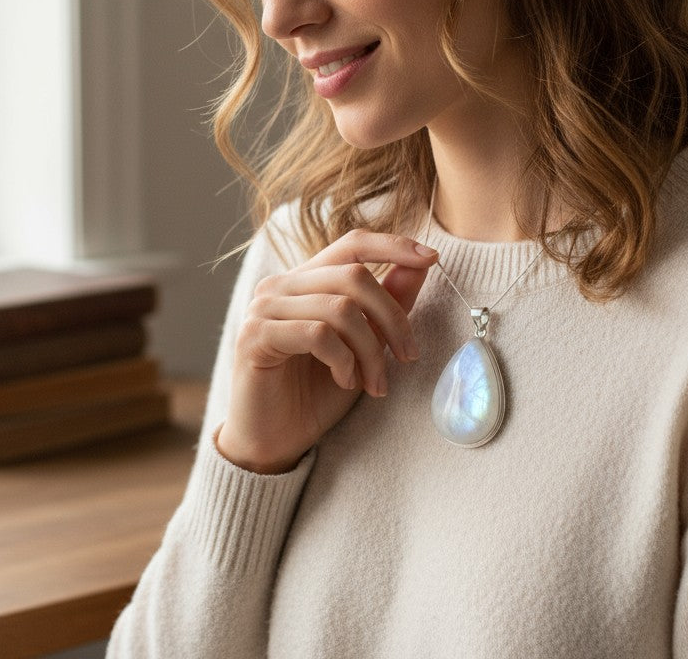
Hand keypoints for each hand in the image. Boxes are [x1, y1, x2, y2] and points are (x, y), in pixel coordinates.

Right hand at [215, 230, 437, 473]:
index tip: (432, 257)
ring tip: (374, 383)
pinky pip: (317, 334)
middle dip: (393, 318)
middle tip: (408, 357)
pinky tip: (345, 381)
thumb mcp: (364, 346)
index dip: (393, 245)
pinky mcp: (255, 336)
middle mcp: (281, 285)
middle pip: (354, 276)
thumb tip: (422, 262)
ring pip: (340, 308)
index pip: (352, 244)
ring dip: (370, 351)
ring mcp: (264, 308)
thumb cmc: (316, 393)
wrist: (273, 442)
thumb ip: (387, 303)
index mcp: (306, 280)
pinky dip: (343, 360)